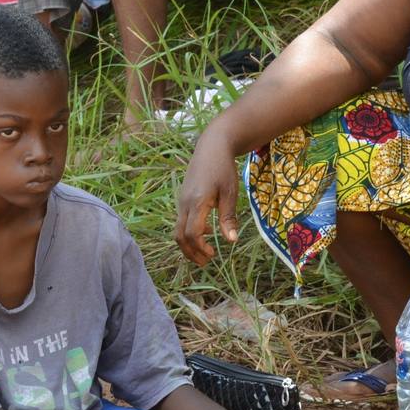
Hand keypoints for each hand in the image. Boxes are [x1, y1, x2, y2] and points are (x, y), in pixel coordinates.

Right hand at [175, 132, 239, 265]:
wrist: (211, 146)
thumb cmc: (223, 168)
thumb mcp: (230, 192)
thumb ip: (228, 217)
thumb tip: (231, 241)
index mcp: (197, 202)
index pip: (192, 233)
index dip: (200, 248)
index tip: (213, 255)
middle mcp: (184, 203)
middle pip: (179, 236)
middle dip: (191, 252)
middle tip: (206, 262)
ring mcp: (181, 201)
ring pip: (177, 230)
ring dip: (188, 245)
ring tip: (204, 254)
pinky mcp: (182, 199)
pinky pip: (181, 221)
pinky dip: (188, 233)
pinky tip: (205, 234)